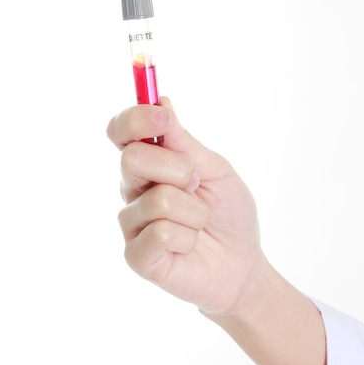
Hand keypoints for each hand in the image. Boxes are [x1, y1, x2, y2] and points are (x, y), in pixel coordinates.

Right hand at [107, 97, 267, 314]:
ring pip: (159, 199)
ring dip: (195, 211)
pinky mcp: (136, 256)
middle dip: (179, 169)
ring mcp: (131, 223)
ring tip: (198, 224)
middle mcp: (133, 190)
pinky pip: (162, 234)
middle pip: (133, 159)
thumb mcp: (215, 170)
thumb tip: (160, 100)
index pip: (121, 132)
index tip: (161, 116)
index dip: (135, 118)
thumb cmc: (228, 214)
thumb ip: (184, 142)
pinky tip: (189, 246)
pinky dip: (188, 238)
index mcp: (149, 164)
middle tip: (197, 186)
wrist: (242, 264)